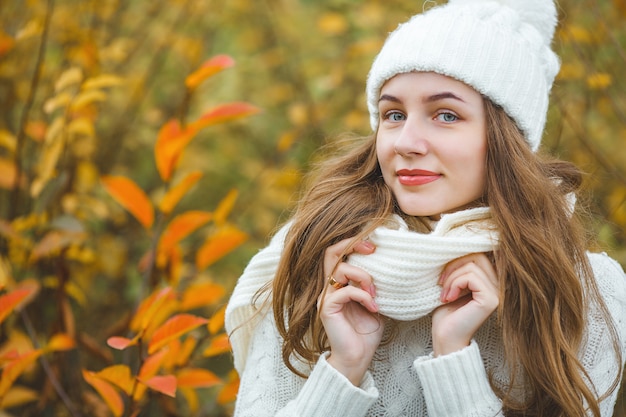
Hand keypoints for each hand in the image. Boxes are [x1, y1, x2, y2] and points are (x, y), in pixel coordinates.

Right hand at [317, 237, 382, 384]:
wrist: (358, 357)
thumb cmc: (367, 331)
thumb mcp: (375, 301)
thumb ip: (375, 284)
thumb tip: (391, 266)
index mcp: (339, 281)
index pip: (339, 252)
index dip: (354, 243)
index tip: (375, 246)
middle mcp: (329, 286)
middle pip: (331, 252)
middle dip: (352, 245)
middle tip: (372, 250)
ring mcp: (326, 296)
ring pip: (340, 270)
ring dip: (363, 276)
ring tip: (375, 292)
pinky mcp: (327, 308)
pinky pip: (345, 291)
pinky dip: (363, 295)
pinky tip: (374, 307)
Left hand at [432, 252, 497, 356]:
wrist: (445, 336)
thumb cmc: (446, 311)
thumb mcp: (453, 282)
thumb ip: (461, 266)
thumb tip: (457, 243)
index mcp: (490, 280)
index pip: (479, 253)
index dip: (458, 258)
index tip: (443, 275)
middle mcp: (498, 286)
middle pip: (477, 255)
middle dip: (453, 266)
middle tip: (441, 283)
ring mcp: (497, 293)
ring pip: (472, 265)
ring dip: (451, 277)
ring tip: (444, 293)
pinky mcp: (491, 299)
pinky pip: (472, 277)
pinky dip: (455, 283)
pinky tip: (448, 297)